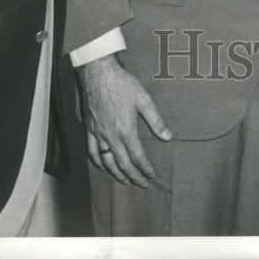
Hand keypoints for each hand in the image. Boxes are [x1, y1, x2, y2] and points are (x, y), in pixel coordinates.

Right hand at [76, 53, 171, 186]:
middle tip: (141, 184)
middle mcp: (111, 136)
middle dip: (133, 176)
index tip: (152, 175)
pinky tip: (103, 166)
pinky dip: (98, 162)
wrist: (98, 74)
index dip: (145, 168)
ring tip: (124, 181)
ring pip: (107, 162)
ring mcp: (99, 134)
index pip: (137, 157)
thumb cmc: (123, 84)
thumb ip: (156, 120)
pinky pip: (92, 151)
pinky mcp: (90, 129)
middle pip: (123, 164)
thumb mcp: (144, 99)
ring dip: (116, 174)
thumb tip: (167, 137)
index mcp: (126, 130)